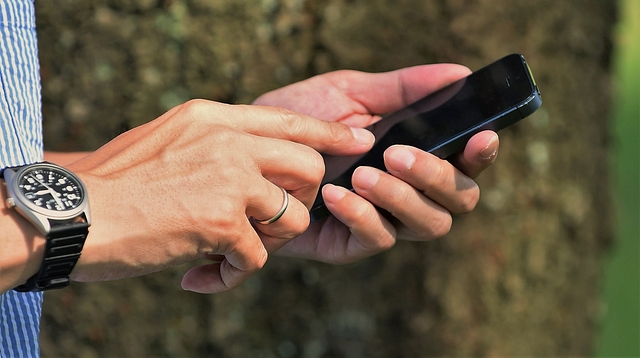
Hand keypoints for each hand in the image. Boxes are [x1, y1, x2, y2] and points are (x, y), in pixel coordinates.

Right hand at [65, 99, 373, 292]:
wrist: (73, 212)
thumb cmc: (117, 184)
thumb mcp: (169, 140)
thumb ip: (217, 144)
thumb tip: (256, 163)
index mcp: (214, 118)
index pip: (289, 119)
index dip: (329, 132)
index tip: (359, 139)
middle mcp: (227, 141)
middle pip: (308, 166)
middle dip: (301, 199)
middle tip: (269, 220)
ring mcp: (228, 179)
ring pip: (294, 215)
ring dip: (271, 241)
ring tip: (231, 247)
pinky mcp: (222, 221)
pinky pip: (260, 256)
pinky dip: (236, 270)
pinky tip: (204, 269)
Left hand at [253, 64, 499, 262]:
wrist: (248, 146)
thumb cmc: (302, 118)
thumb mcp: (350, 93)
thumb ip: (402, 88)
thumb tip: (459, 72)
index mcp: (415, 156)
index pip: (466, 164)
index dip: (481, 154)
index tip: (480, 135)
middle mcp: (407, 193)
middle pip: (457, 201)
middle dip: (437, 177)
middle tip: (398, 153)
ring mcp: (381, 220)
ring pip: (426, 225)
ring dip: (401, 197)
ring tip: (363, 173)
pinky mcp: (348, 245)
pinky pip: (375, 239)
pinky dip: (362, 215)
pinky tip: (336, 192)